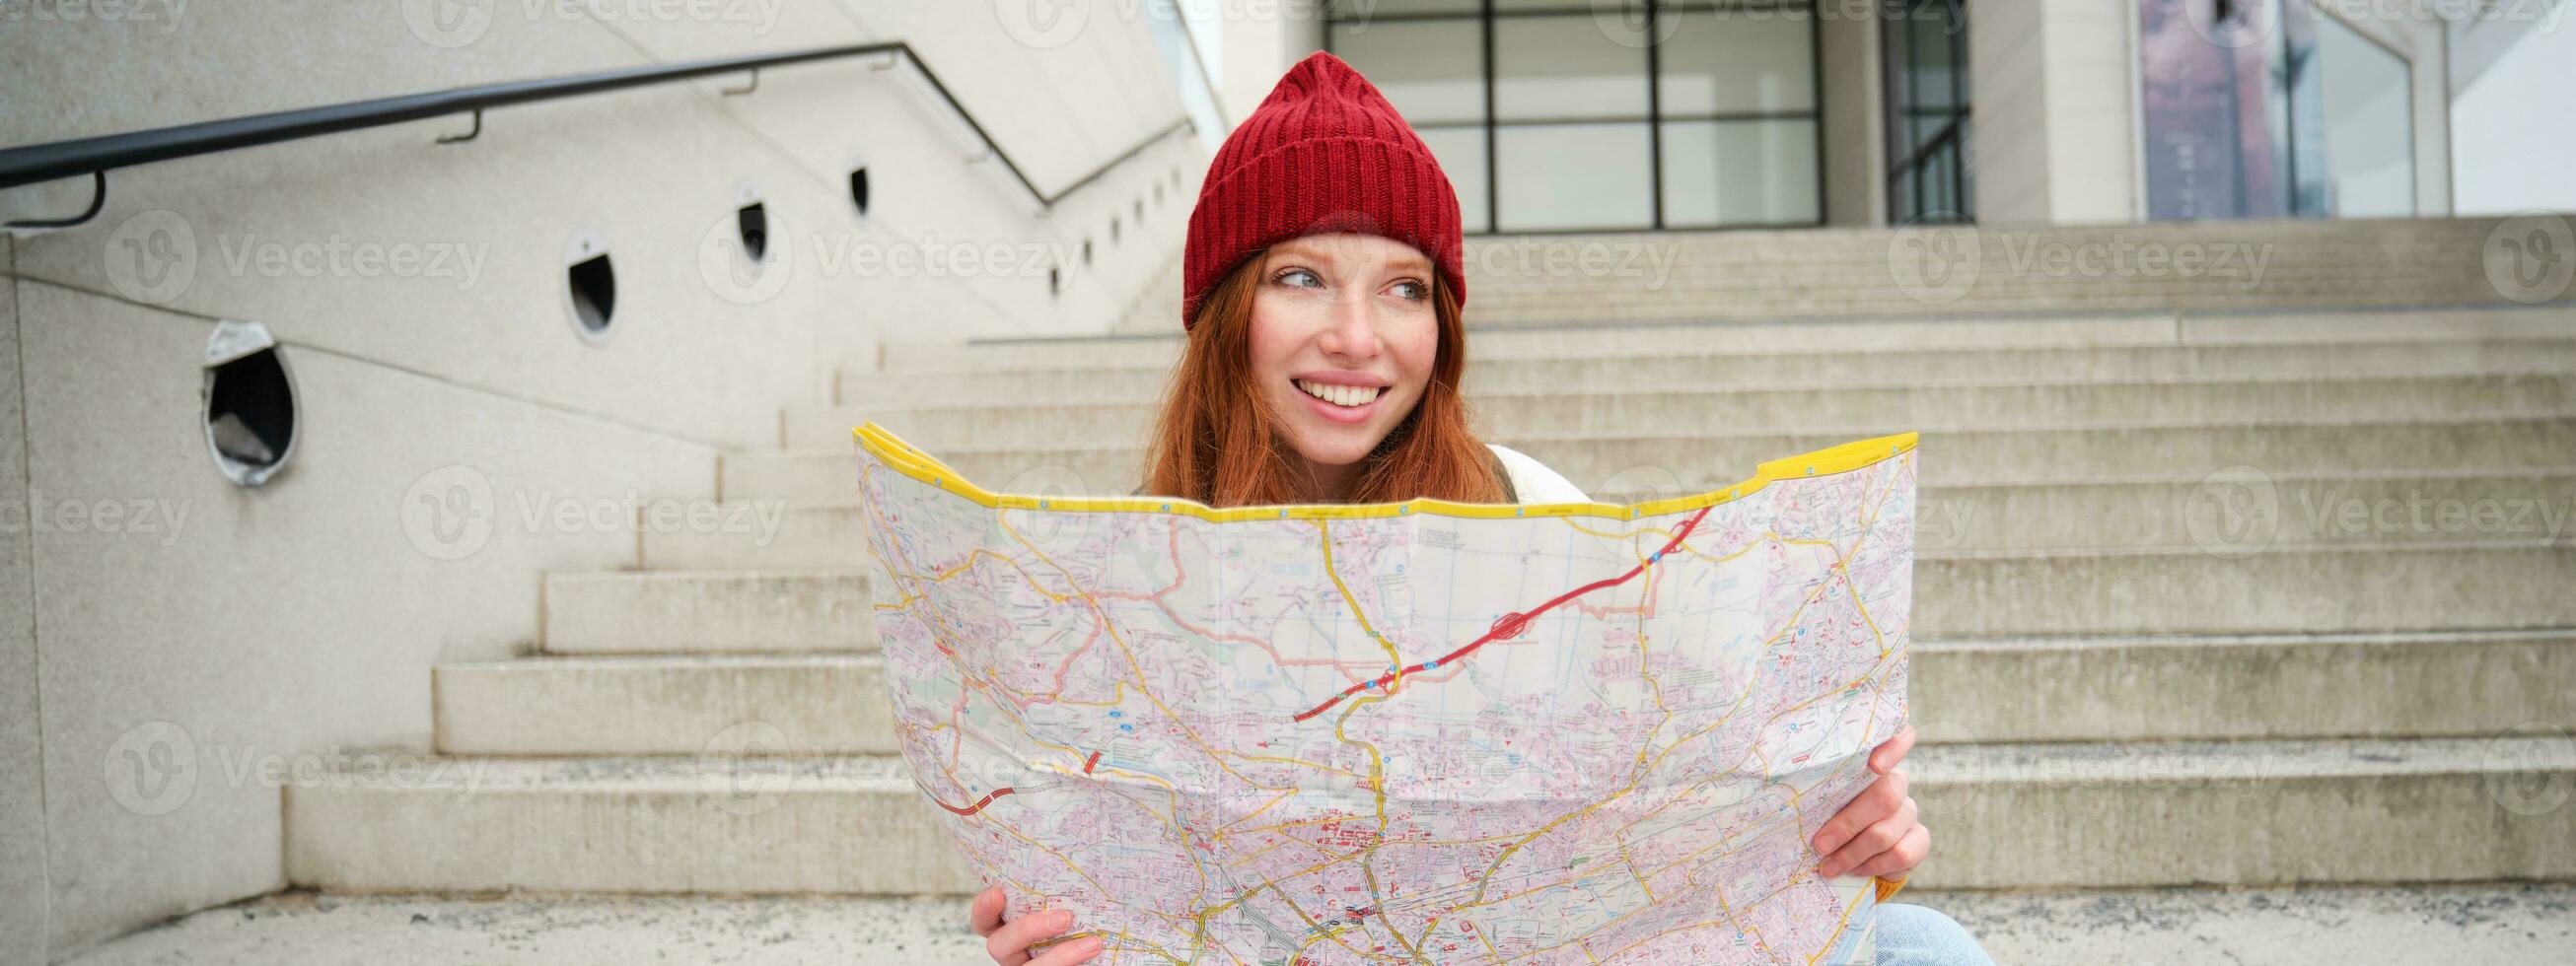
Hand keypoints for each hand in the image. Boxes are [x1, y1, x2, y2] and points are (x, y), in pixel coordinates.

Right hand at [969, 886, 1103, 964]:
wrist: (1102, 941)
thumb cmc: (1081, 914)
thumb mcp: (1066, 895)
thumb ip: (1060, 881)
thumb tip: (1078, 841)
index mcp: (1007, 926)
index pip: (983, 920)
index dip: (984, 908)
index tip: (999, 893)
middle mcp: (1013, 950)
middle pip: (1000, 944)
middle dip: (1029, 930)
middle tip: (1064, 917)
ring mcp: (1029, 965)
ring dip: (1060, 956)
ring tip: (1091, 942)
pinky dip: (1074, 962)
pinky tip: (1094, 948)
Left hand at [1810, 724, 1927, 881]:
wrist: (1851, 857)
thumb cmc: (1824, 819)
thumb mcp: (1815, 801)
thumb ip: (1810, 790)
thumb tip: (1772, 786)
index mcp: (1869, 763)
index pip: (1898, 735)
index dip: (1894, 745)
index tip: (1875, 765)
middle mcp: (1895, 782)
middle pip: (1885, 795)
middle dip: (1847, 824)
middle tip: (1819, 844)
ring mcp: (1909, 811)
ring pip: (1887, 831)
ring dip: (1852, 854)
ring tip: (1828, 866)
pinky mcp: (1919, 839)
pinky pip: (1901, 853)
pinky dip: (1872, 866)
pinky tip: (1854, 870)